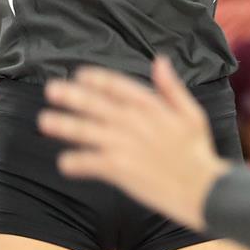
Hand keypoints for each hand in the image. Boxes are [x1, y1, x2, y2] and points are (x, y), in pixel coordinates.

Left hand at [39, 56, 228, 229]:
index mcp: (151, 107)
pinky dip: (76, 162)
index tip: (80, 75)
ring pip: (86, 131)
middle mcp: (134, 122)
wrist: (204, 189)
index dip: (96, 79)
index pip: (117, 85)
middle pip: (95, 104)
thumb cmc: (199, 152)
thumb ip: (171, 87)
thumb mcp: (192, 113)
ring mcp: (125, 145)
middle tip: (51, 90)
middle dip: (71, 96)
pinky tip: (64, 163)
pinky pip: (90, 163)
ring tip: (45, 121)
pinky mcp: (121, 170)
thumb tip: (159, 60)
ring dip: (64, 125)